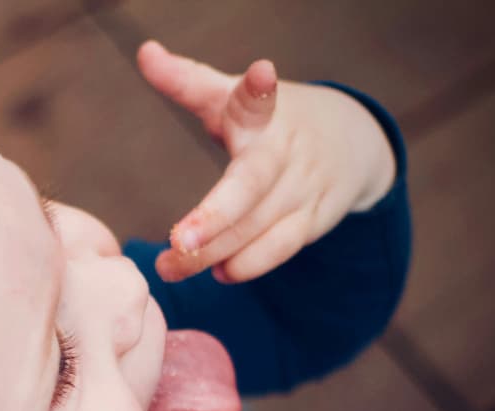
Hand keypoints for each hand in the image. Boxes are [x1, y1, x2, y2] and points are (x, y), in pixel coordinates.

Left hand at [136, 40, 395, 282]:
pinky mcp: (314, 220)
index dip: (258, 88)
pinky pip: (281, 248)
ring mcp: (303, 188)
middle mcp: (286, 150)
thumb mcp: (231, 95)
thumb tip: (144, 52)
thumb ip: (186, 81)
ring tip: (171, 267)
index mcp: (263, 113)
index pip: (260, 98)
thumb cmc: (268, 118)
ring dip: (215, 252)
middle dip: (216, 216)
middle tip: (177, 242)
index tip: (261, 74)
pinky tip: (219, 274)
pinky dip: (249, 264)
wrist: (349, 139)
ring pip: (259, 227)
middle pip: (252, 186)